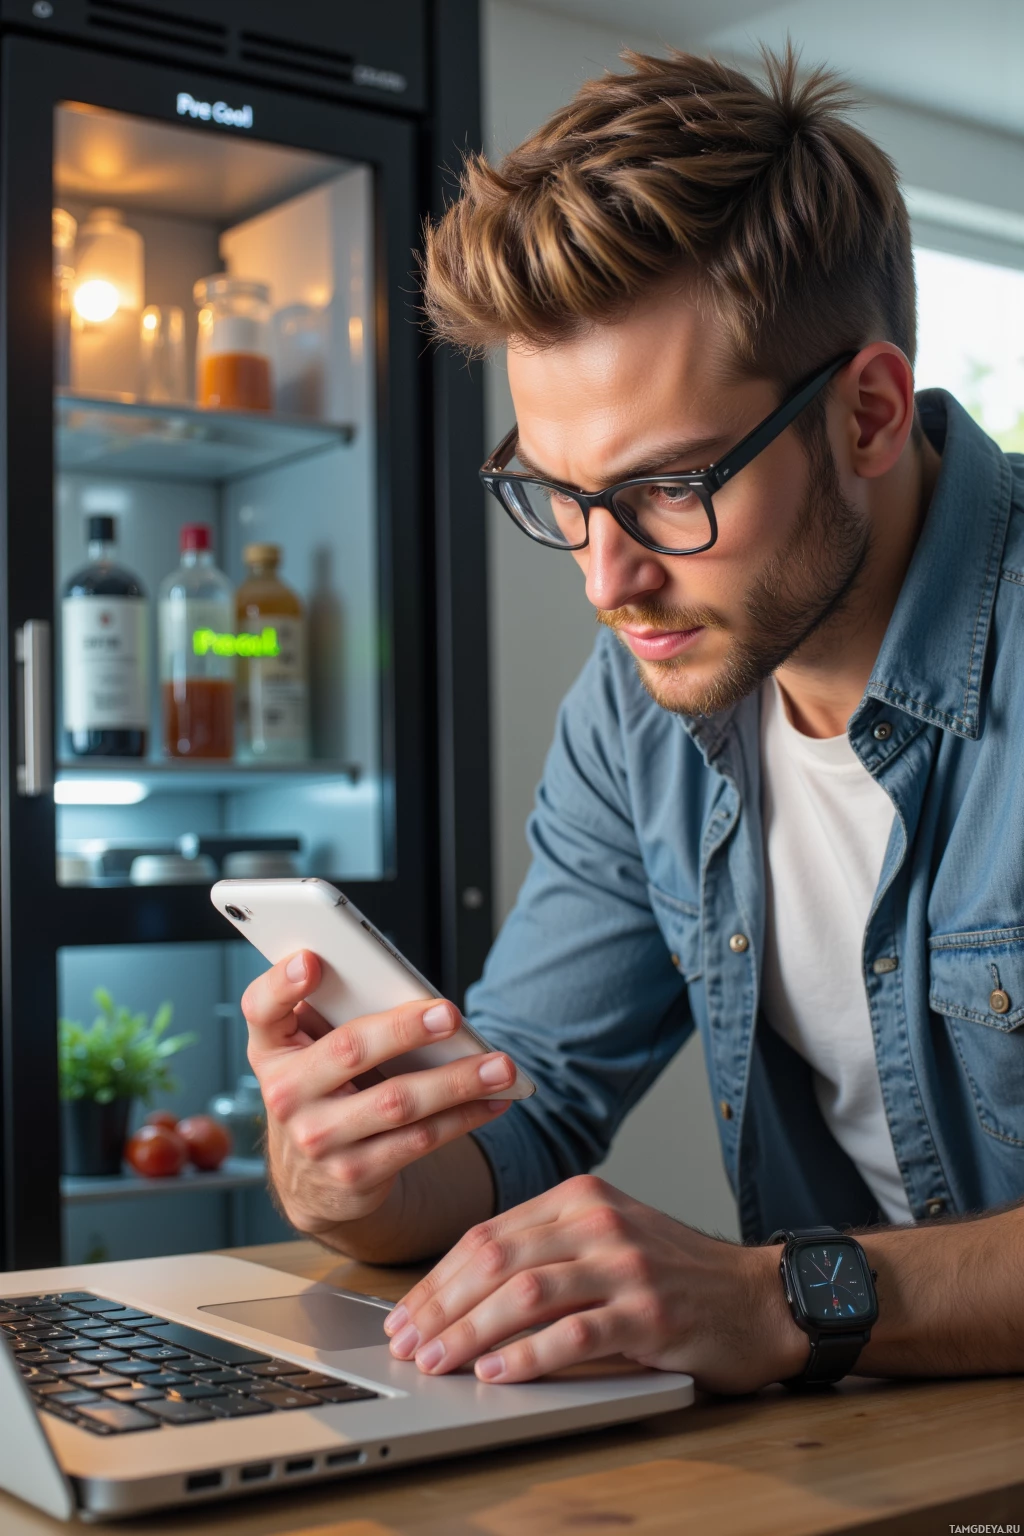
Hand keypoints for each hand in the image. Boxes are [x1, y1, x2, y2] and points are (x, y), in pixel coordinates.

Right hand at [241, 952, 512, 1236]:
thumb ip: (338, 1013)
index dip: (281, 983)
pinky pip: (418, 1141)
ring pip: (396, 1102)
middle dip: (404, 1029)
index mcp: (272, 1048)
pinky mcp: (354, 1174)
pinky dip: (463, 1117)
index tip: (311, 959)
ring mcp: (317, 1139)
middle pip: (348, 1051)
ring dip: (456, 1081)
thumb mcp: (310, 1050)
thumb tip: (411, 988)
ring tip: (500, 1065)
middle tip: (451, 1013)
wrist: (310, 1177)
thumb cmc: (323, 1087)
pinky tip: (493, 1100)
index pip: (261, 1008)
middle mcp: (284, 1094)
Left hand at [384, 1174, 808, 1392]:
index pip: (488, 1233)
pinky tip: (498, 1372)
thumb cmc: (675, 1274)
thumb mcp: (606, 1238)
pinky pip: (574, 1332)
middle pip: (496, 1259)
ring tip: (440, 1361)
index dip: (438, 1278)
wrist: (758, 1297)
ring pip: (525, 1293)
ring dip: (471, 1332)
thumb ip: (545, 1249)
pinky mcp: (649, 1312)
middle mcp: (598, 1221)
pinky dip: (528, 1355)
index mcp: (579, 1196)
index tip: (407, 1315)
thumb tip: (462, 1293)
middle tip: (410, 1344)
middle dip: (442, 1306)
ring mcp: (625, 1264)